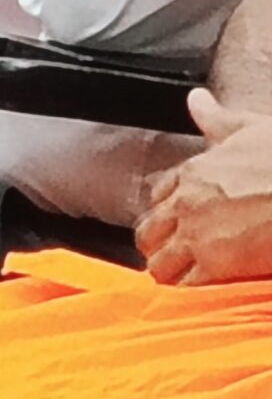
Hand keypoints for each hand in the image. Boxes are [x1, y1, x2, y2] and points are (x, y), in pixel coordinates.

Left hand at [135, 88, 271, 285]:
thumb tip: (197, 99)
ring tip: (181, 280)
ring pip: (161, 263)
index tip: (173, 219)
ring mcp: (198, 236)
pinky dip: (188, 294)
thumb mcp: (248, 128)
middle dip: (157, 244)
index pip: (158, 194)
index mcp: (192, 173)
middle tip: (171, 255)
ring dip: (168, 273)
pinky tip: (196, 299)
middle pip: (149, 231)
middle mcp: (186, 204)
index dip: (164, 209)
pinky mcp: (217, 266)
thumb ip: (217, 119)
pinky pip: (186, 286)